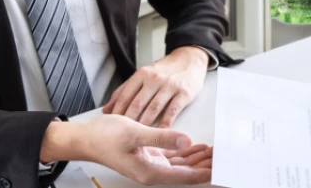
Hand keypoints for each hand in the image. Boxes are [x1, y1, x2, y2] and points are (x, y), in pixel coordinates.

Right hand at [41, 115, 211, 184]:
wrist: (85, 138)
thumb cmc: (104, 138)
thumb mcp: (135, 133)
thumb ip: (161, 138)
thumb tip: (185, 141)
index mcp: (150, 172)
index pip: (185, 177)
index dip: (205, 174)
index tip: (221, 170)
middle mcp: (152, 172)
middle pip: (186, 173)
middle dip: (206, 166)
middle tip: (224, 157)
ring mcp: (150, 164)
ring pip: (181, 165)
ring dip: (197, 159)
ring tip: (215, 151)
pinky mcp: (148, 156)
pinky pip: (172, 158)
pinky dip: (185, 152)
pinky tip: (196, 147)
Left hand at [103, 47, 208, 127]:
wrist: (189, 60)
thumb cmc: (164, 71)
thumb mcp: (143, 75)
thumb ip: (124, 90)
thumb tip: (106, 109)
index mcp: (142, 74)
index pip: (125, 95)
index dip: (117, 112)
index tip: (112, 125)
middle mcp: (154, 79)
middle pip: (137, 104)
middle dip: (128, 121)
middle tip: (122, 135)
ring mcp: (170, 86)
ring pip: (153, 109)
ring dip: (144, 125)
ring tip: (138, 137)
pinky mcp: (183, 94)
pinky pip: (171, 112)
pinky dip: (164, 124)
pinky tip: (159, 133)